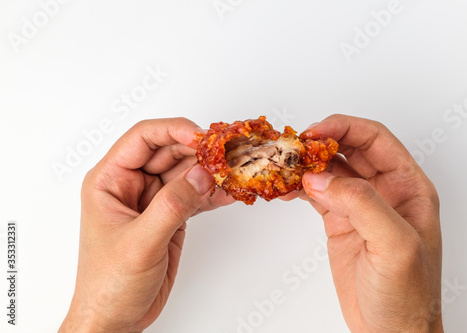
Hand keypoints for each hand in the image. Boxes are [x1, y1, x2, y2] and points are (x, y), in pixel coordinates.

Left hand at [59, 118, 233, 332]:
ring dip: (210, 172)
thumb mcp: (139, 243)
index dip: (174, 130)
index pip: (143, 139)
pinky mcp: (170, 216)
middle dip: (200, 151)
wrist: (115, 318)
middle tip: (228, 155)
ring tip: (235, 171)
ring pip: (186, 172)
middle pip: (170, 152)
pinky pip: (194, 195)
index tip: (203, 136)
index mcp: (110, 180)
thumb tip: (201, 174)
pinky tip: (229, 193)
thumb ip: (172, 206)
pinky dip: (212, 194)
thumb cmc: (109, 283)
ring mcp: (153, 200)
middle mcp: (131, 185)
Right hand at [300, 115, 442, 331]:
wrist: (390, 330)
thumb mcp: (395, 245)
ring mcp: (359, 205)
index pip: (375, 140)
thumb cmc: (409, 295)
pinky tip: (286, 186)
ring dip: (306, 164)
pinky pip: (317, 193)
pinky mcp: (339, 221)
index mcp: (408, 186)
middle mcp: (384, 191)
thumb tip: (322, 177)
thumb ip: (362, 204)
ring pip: (330, 170)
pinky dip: (299, 186)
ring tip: (282, 164)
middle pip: (348, 149)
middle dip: (320, 142)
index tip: (315, 131)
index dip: (344, 128)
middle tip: (292, 147)